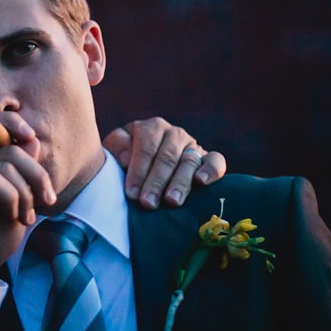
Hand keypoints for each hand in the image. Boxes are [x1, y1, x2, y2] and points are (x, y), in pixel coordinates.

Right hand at [0, 113, 55, 282]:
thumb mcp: (20, 201)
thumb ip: (24, 172)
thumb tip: (31, 140)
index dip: (12, 123)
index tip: (31, 136)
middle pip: (12, 149)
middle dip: (37, 175)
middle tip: (45, 201)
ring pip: (7, 165)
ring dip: (26, 194)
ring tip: (25, 217)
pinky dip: (12, 199)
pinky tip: (12, 216)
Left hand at [103, 117, 225, 208]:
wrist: (145, 162)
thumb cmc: (125, 157)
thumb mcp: (115, 149)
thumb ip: (118, 148)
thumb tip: (127, 159)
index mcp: (151, 127)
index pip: (146, 148)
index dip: (138, 172)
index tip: (131, 193)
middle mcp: (174, 133)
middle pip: (167, 157)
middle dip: (156, 182)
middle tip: (148, 203)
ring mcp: (192, 145)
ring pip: (189, 162)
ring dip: (180, 183)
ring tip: (172, 201)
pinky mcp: (208, 158)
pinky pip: (216, 161)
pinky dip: (211, 170)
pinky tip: (202, 182)